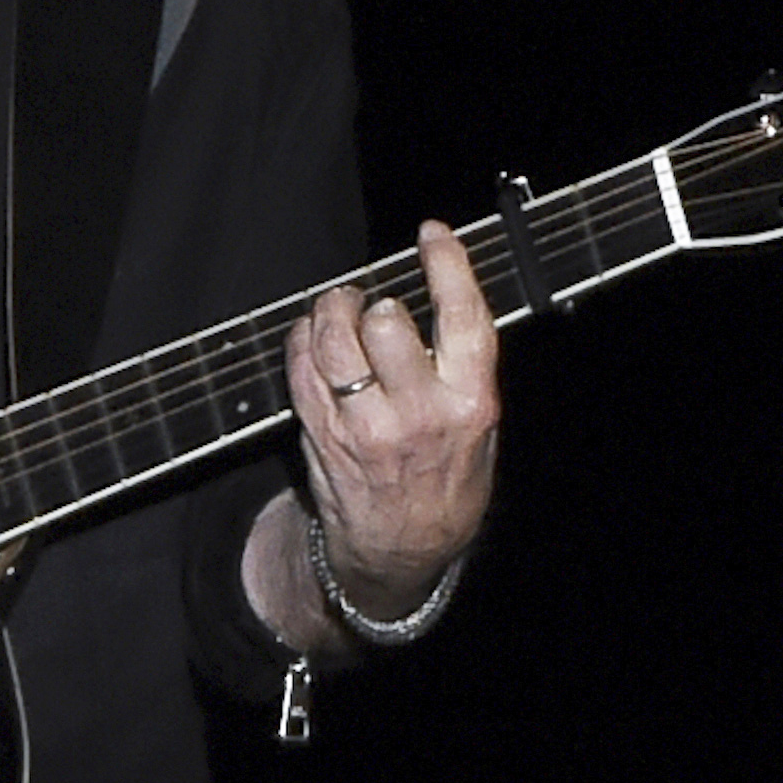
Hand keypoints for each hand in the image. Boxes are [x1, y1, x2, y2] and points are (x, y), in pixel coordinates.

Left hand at [281, 220, 500, 623]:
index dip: (447, 264)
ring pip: (335, 340)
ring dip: (331, 311)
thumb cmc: (446, 481)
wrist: (400, 548)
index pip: (461, 317)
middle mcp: (417, 413)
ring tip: (338, 310)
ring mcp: (364, 426)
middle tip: (371, 304)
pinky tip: (313, 337)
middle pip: (386, 322)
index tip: (433, 234)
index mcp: (469, 403)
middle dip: (375, 301)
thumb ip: (466, 369)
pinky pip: (301, 367)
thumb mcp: (482, 430)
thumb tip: (447, 296)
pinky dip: (302, 340)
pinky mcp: (322, 434)